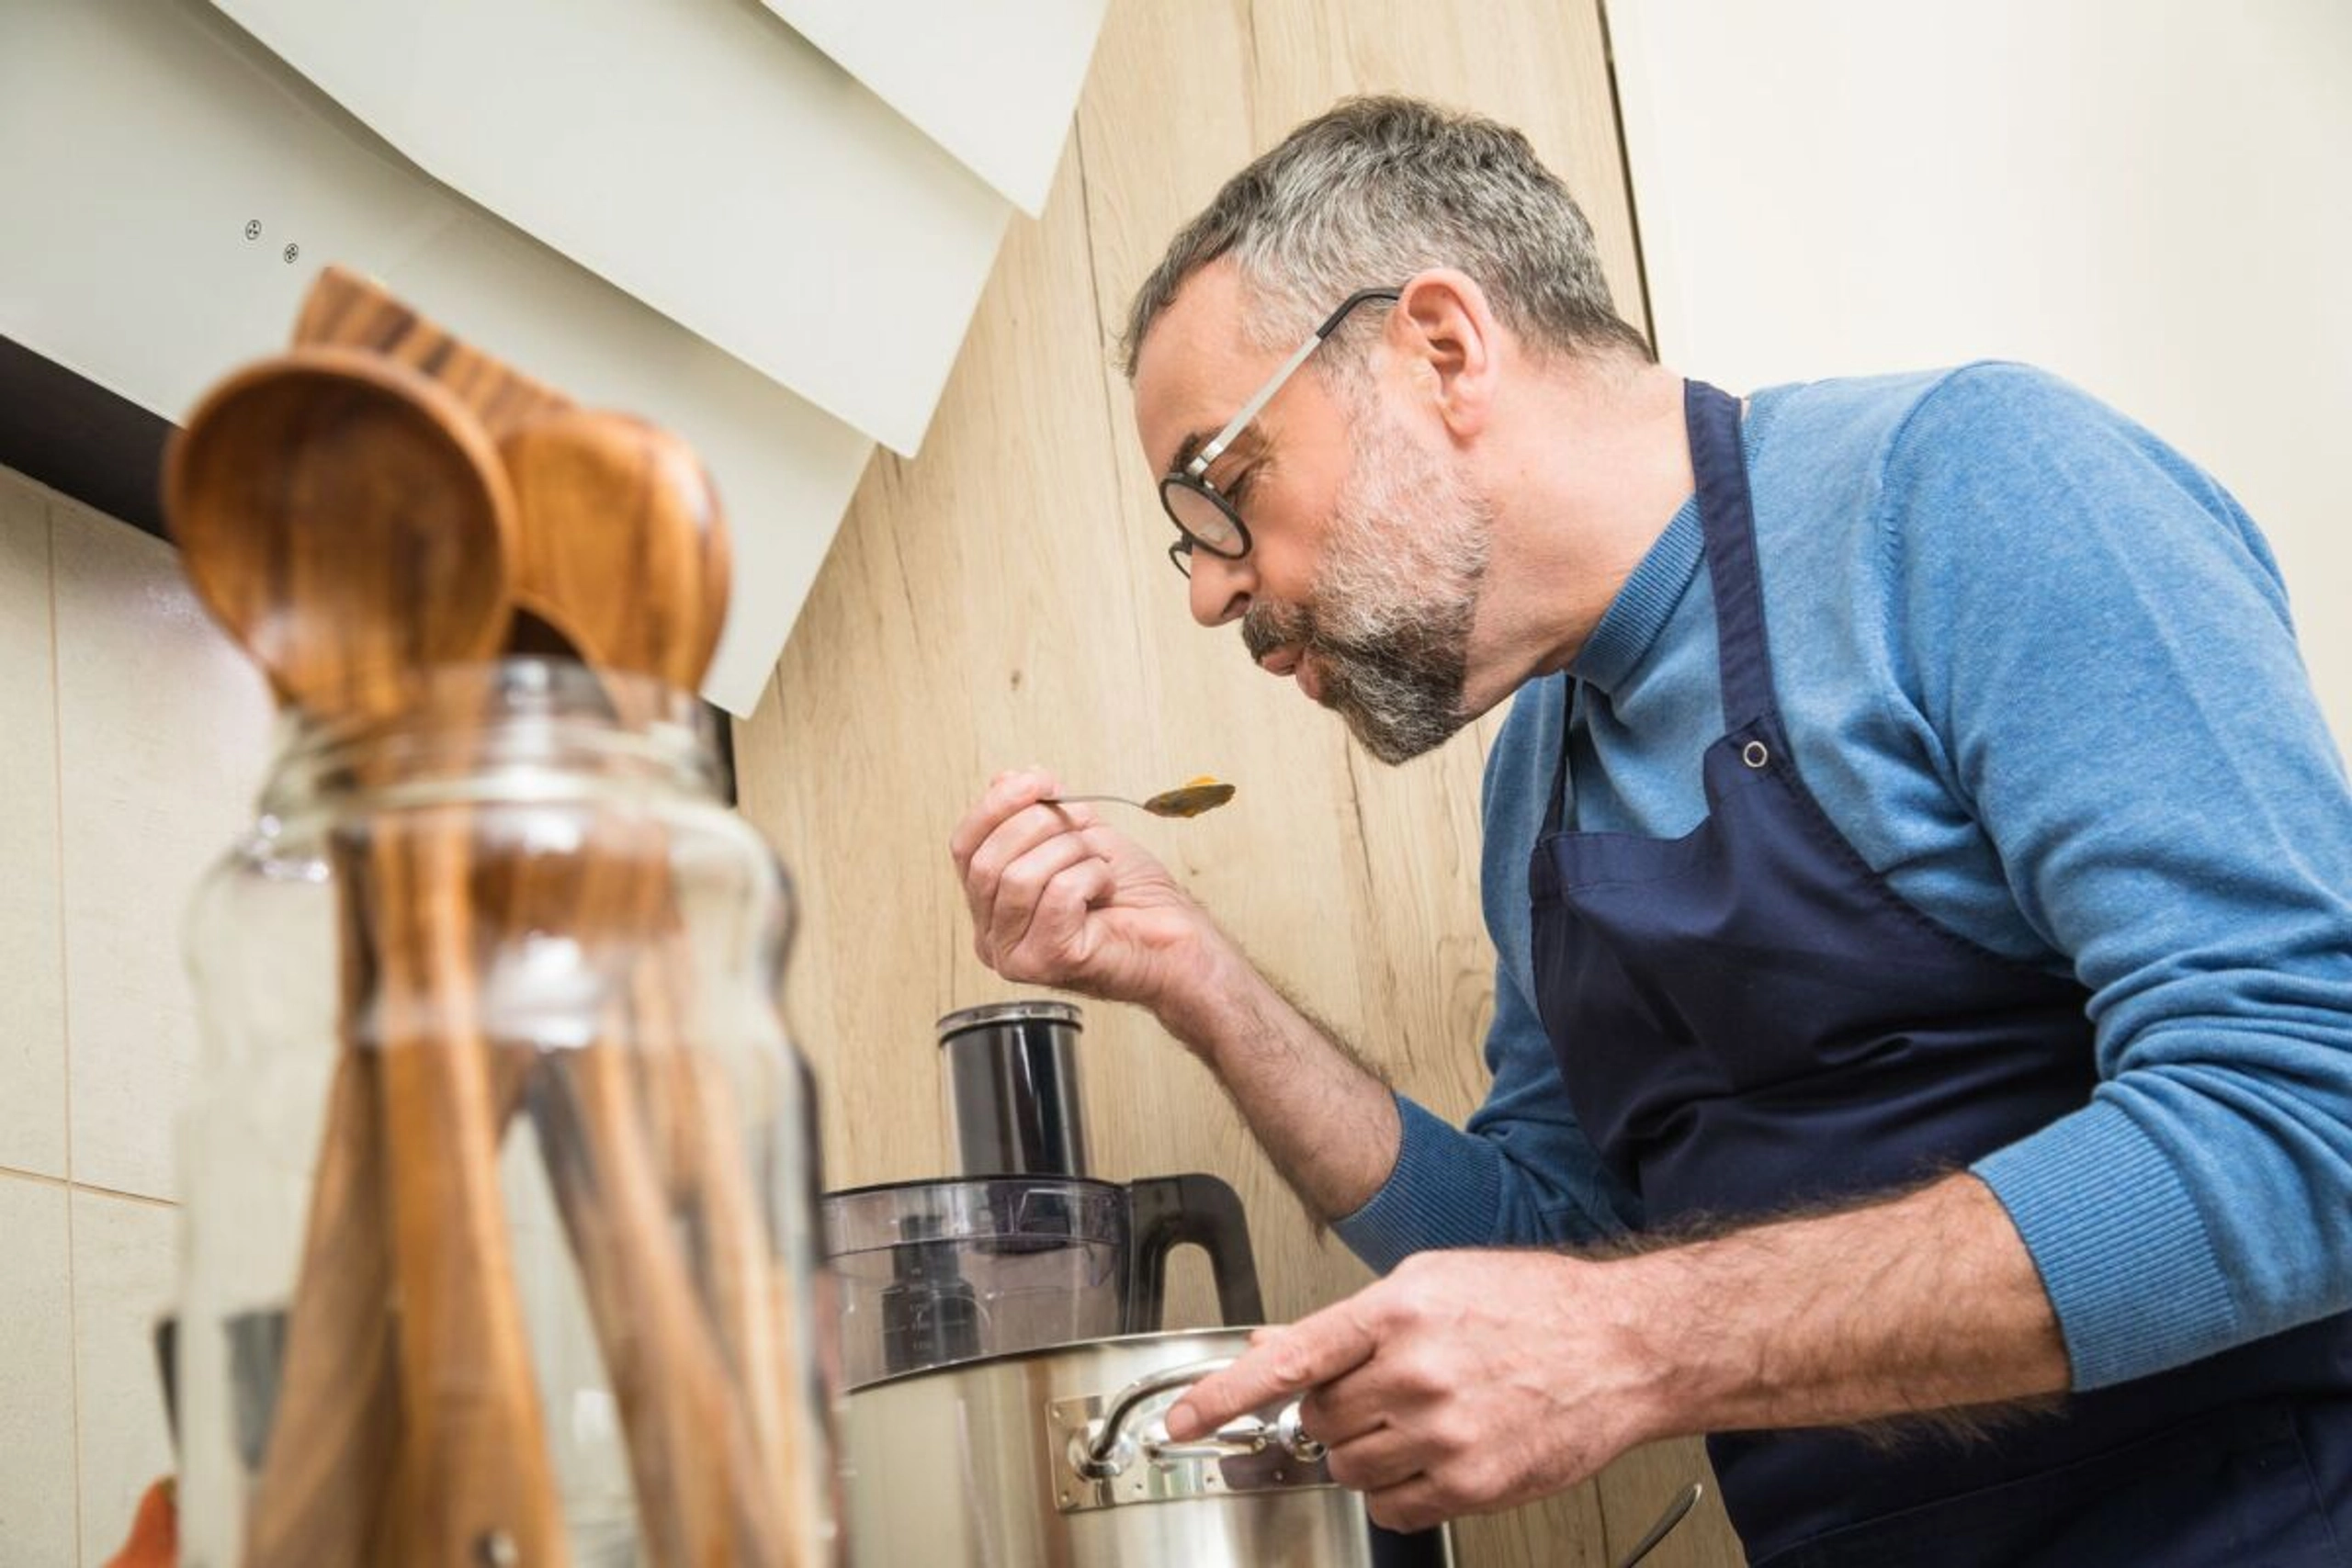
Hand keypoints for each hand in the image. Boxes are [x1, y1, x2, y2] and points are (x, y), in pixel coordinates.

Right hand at [949, 768, 1221, 1012]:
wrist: (1178, 941)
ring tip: (1098, 863)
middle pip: (985, 862)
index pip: (964, 846)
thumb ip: (1038, 810)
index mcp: (992, 906)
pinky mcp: (1048, 962)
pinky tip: (1106, 889)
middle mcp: (994, 937)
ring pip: (1018, 878)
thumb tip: (1007, 778)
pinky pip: (1058, 894)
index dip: (997, 805)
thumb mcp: (1080, 837)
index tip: (1038, 781)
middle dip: (1039, 826)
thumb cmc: (1135, 900)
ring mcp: (1016, 955)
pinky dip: (1091, 877)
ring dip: (1070, 853)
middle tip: (1081, 825)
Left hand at [1165, 1250, 1660, 1532]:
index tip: (1180, 1422)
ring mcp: (1446, 1430)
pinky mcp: (1475, 1482)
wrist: (1622, 1346)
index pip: (1290, 1359)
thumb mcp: (1433, 1283)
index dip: (1223, 1395)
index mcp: (1400, 1308)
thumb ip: (1350, 1323)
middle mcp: (1417, 1370)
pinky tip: (1430, 1456)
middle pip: (1318, 1420)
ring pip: (1348, 1466)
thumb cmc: (1532, 1305)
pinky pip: (1392, 1507)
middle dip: (1333, 1411)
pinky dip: (1395, 1491)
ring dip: (1364, 1451)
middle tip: (1380, 1392)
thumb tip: (1274, 1346)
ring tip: (1416, 1419)